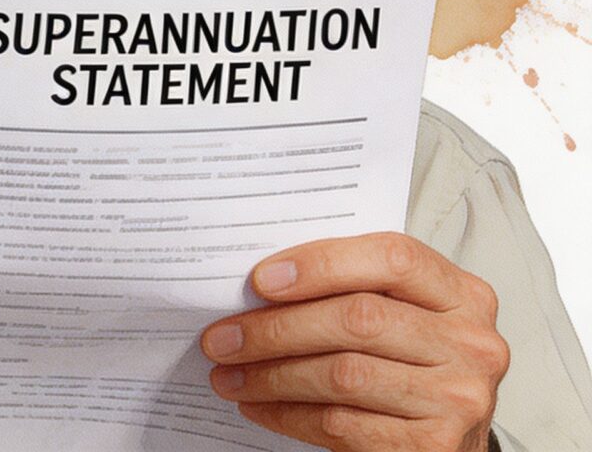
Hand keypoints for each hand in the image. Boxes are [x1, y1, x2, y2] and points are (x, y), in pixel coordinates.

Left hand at [200, 231, 509, 449]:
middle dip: (276, 328)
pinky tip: (259, 407)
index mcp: (462, 294)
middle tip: (221, 338)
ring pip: (342, 375)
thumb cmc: (411, 365)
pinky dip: (287, 415)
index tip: (260, 280)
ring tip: (229, 376)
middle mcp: (471, 344)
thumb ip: (353, 289)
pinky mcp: (433, 445)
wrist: (448, 441)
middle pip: (358, 319)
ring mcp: (458, 398)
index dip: (320, 265)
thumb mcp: (402, 316)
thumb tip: (257, 286)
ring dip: (271, 376)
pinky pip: (341, 424)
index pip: (391, 258)